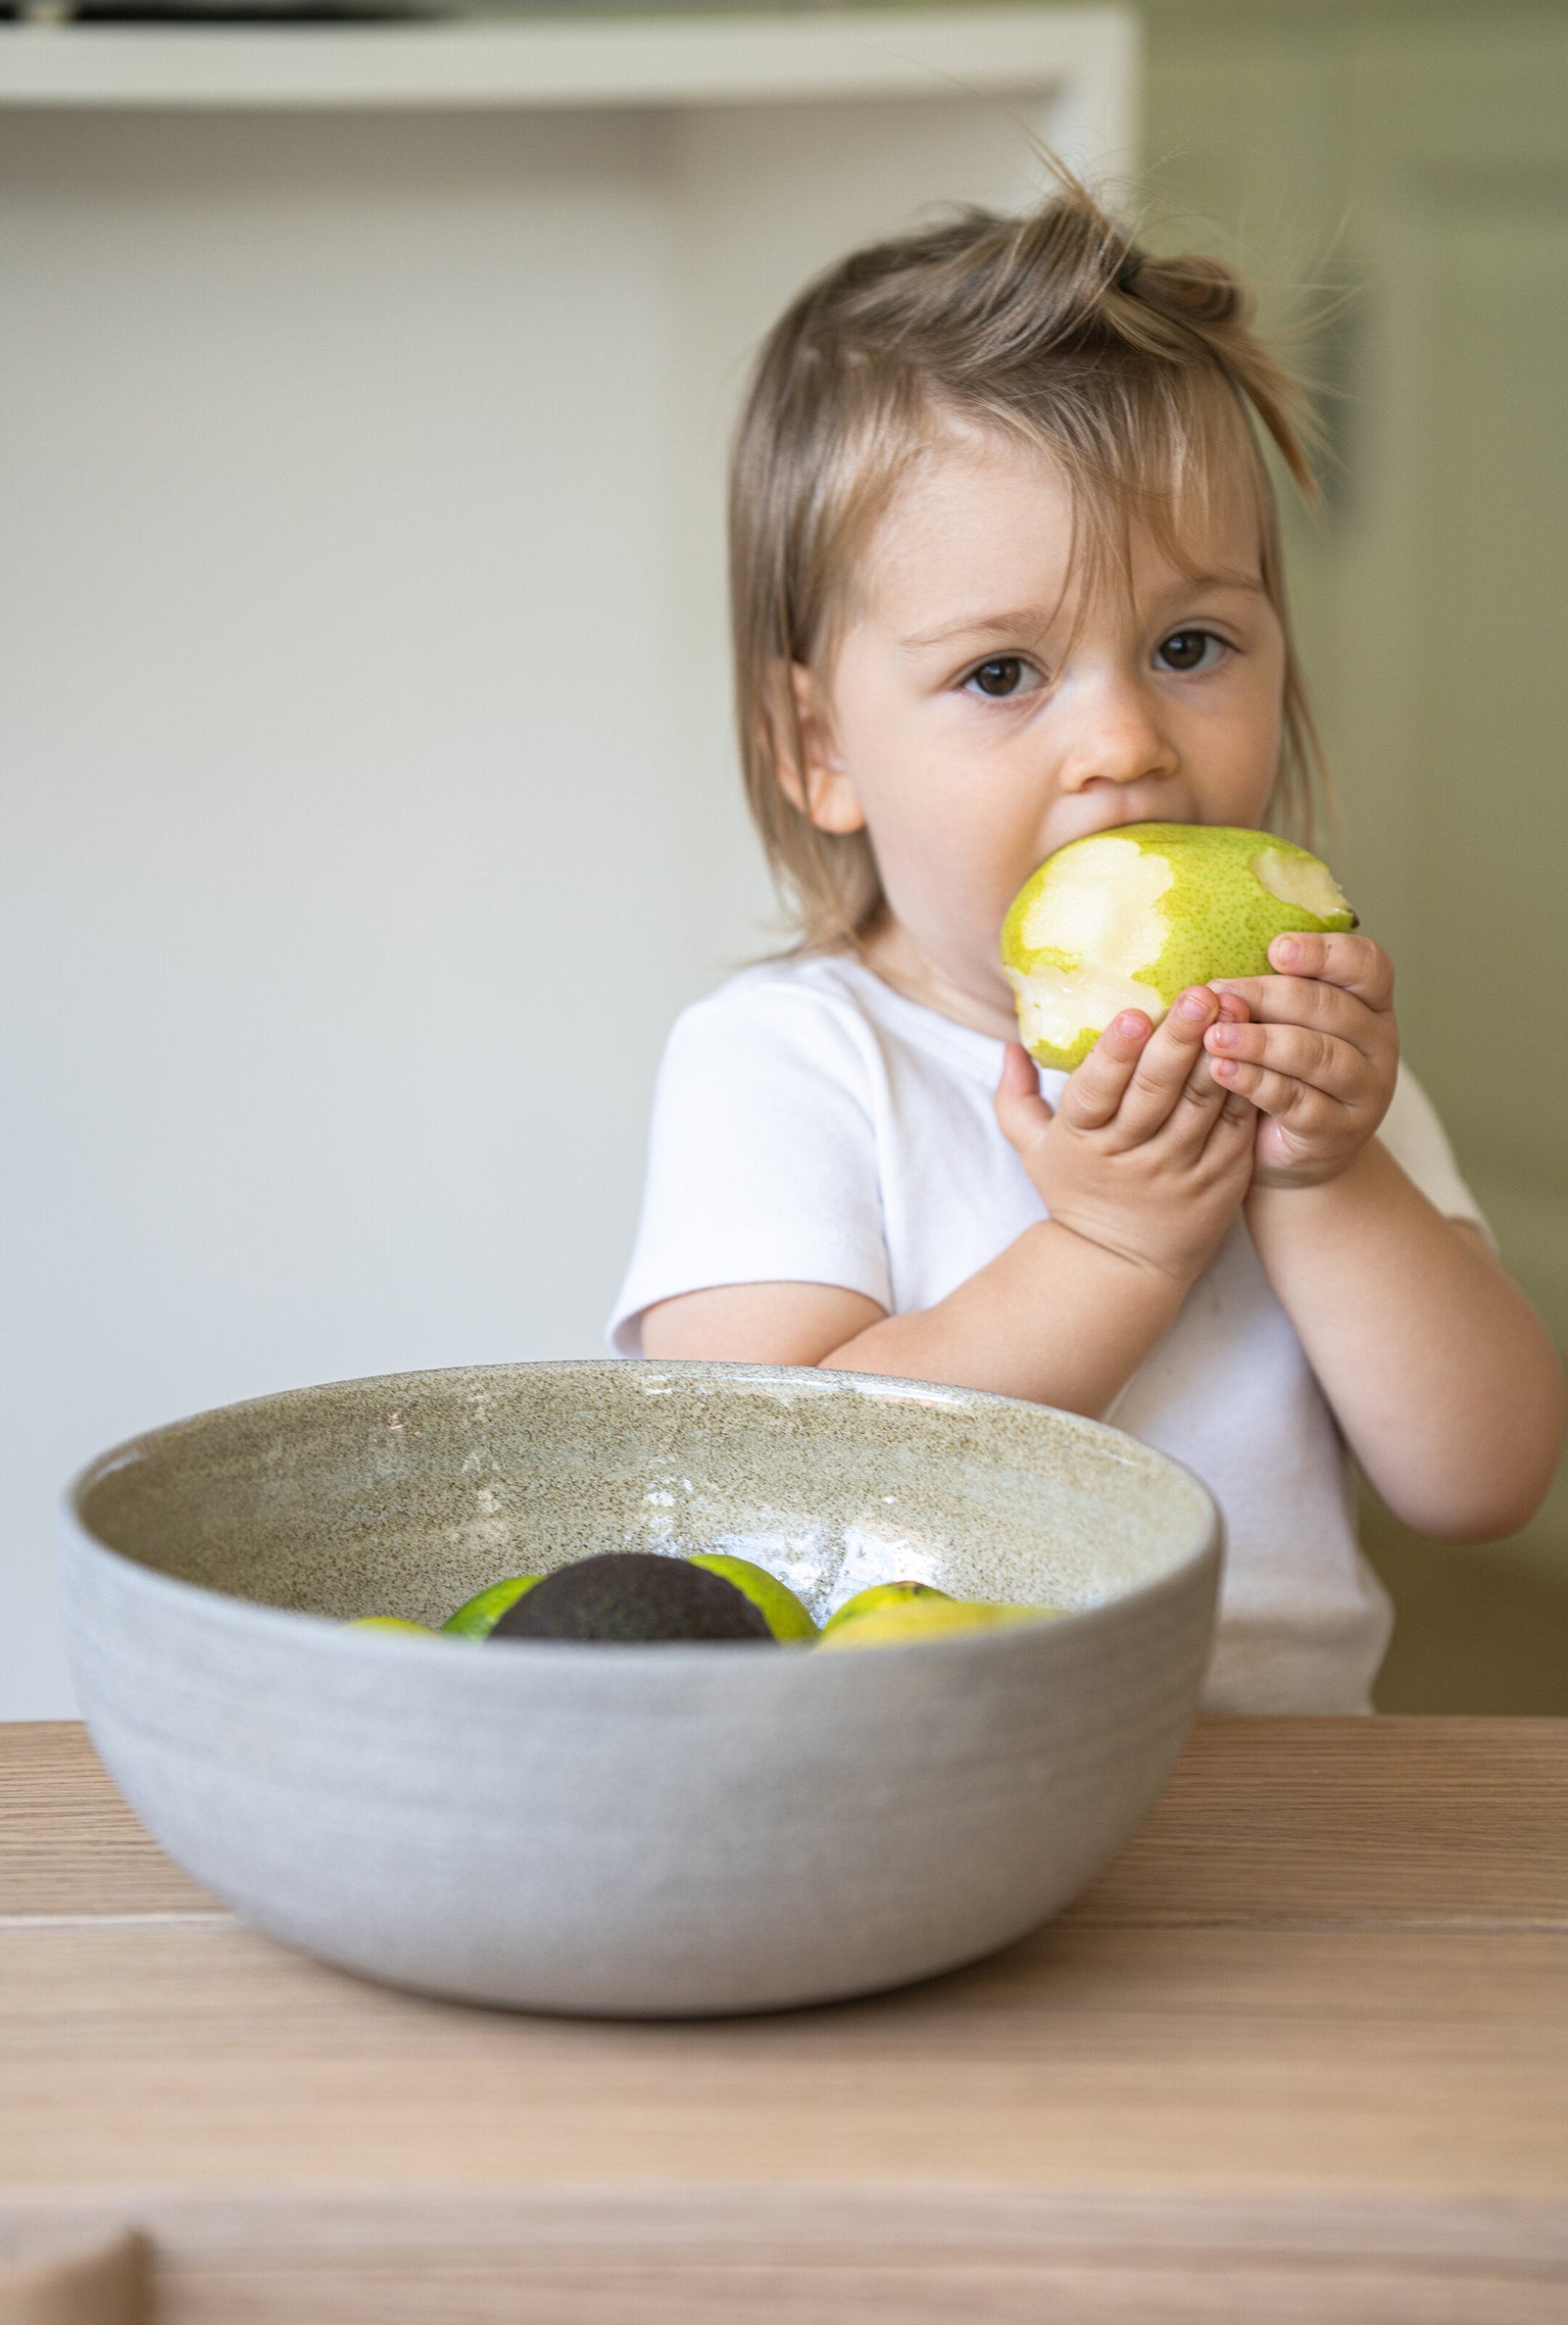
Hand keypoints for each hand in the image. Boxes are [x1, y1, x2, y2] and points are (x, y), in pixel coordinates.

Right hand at [995, 986, 1256, 1284]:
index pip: (1095, 1092)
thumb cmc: (1077, 1192)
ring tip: (1237, 1008)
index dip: (1114, 1054)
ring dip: (1220, 1054)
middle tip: (1200, 993)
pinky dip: (1247, 1088)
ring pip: (1202, 1105)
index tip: (1132, 1013)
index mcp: (1081, 1140)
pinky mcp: (1220, 1180)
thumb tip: (1007, 1046)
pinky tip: (1258, 1050)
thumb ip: (1015, 1098)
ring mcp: (1179, 1170)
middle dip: (1178, 1039)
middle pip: (1155, 1092)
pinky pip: (1237, 1127)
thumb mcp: (1033, 1151)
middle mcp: (1130, 1156)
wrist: (1122, 1265)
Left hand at [1203, 932, 1397, 1188]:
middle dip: (1270, 996)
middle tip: (1220, 995)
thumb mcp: (1279, 1025)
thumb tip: (1212, 974)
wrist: (1287, 1151)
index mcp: (1370, 1003)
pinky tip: (1222, 1071)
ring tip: (1215, 1036)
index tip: (1277, 949)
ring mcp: (1365, 1091)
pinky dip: (1256, 1082)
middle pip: (1331, 1008)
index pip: (1367, 965)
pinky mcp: (1339, 1131)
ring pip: (1317, 1055)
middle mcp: (1379, 1043)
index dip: (1325, 953)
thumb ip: (1266, 996)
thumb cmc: (1280, 1070)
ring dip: (1260, 1041)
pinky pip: (1297, 1100)